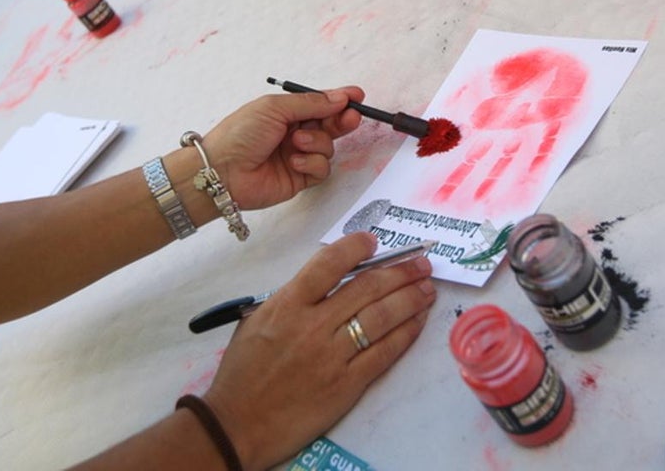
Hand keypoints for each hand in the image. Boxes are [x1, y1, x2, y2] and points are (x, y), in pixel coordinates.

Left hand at [202, 87, 363, 210]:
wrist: (222, 171)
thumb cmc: (240, 133)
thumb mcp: (274, 108)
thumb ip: (310, 103)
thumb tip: (338, 98)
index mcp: (286, 112)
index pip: (320, 104)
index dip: (339, 100)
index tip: (357, 96)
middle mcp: (294, 133)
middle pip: (330, 125)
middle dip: (342, 120)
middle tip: (351, 117)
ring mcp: (298, 155)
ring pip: (328, 147)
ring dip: (317, 142)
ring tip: (296, 142)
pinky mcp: (300, 178)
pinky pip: (322, 168)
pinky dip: (312, 163)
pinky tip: (294, 161)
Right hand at [205, 232, 435, 469]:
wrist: (237, 423)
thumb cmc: (243, 372)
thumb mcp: (257, 321)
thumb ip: (292, 298)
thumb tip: (329, 280)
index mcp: (287, 305)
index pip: (328, 264)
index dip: (356, 247)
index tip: (373, 242)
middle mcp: (312, 326)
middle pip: (367, 288)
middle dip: (400, 272)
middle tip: (420, 263)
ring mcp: (332, 356)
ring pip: (382, 317)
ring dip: (410, 299)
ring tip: (427, 288)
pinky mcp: (346, 384)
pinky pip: (384, 353)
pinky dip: (405, 334)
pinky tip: (417, 322)